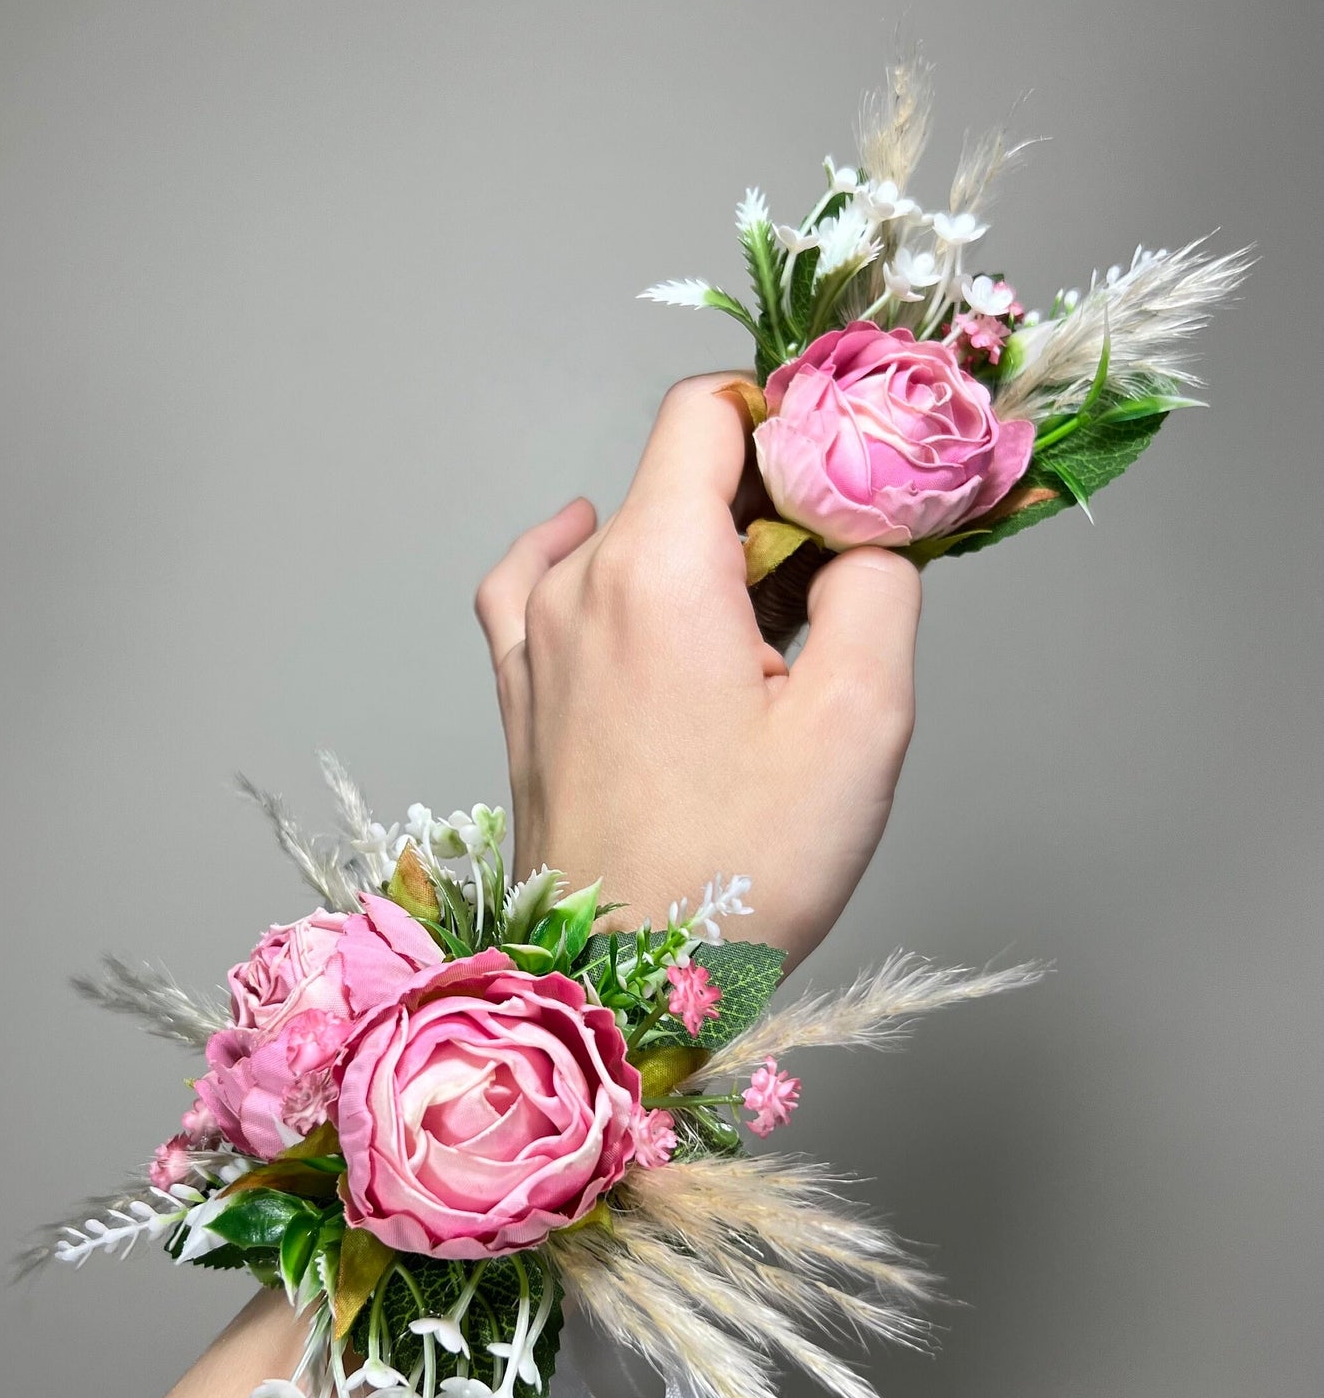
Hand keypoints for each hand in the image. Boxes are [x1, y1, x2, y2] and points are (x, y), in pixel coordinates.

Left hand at [474, 375, 922, 968]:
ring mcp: (534, 640)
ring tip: (760, 623)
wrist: (624, 985)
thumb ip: (878, 588)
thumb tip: (863, 542)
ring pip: (620, 533)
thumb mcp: (862, 720)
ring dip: (697, 549)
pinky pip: (539, 584)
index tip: (846, 473)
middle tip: (835, 579)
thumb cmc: (740, 870)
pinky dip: (589, 559)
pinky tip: (608, 563)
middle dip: (765, 501)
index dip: (786, 418)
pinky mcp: (520, 694)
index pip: (709, 412)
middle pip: (675, 475)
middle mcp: (578, 584)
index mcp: (659, 565)